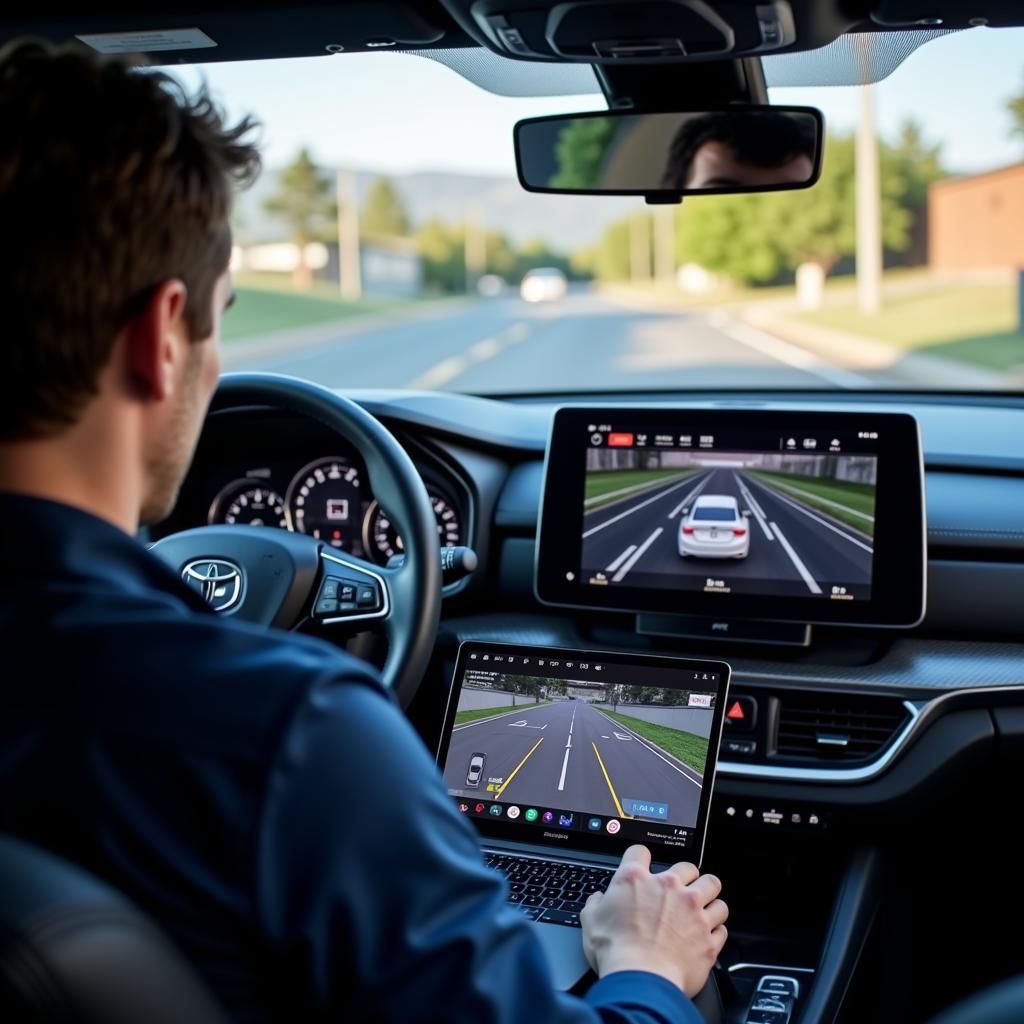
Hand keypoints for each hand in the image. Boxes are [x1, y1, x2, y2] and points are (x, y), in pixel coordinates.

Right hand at [581, 845, 727, 996]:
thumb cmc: (615, 951)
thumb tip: (598, 901)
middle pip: (688, 867)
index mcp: (636, 880)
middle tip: (680, 889)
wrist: (640, 980)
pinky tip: (706, 934)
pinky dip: (715, 929)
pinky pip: (722, 925)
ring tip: (701, 908)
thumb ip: (596, 905)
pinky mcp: (708, 937)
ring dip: (708, 898)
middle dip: (686, 876)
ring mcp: (693, 911)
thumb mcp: (591, 921)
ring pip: (714, 889)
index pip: (639, 852)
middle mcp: (669, 888)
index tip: (641, 866)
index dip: (639, 858)